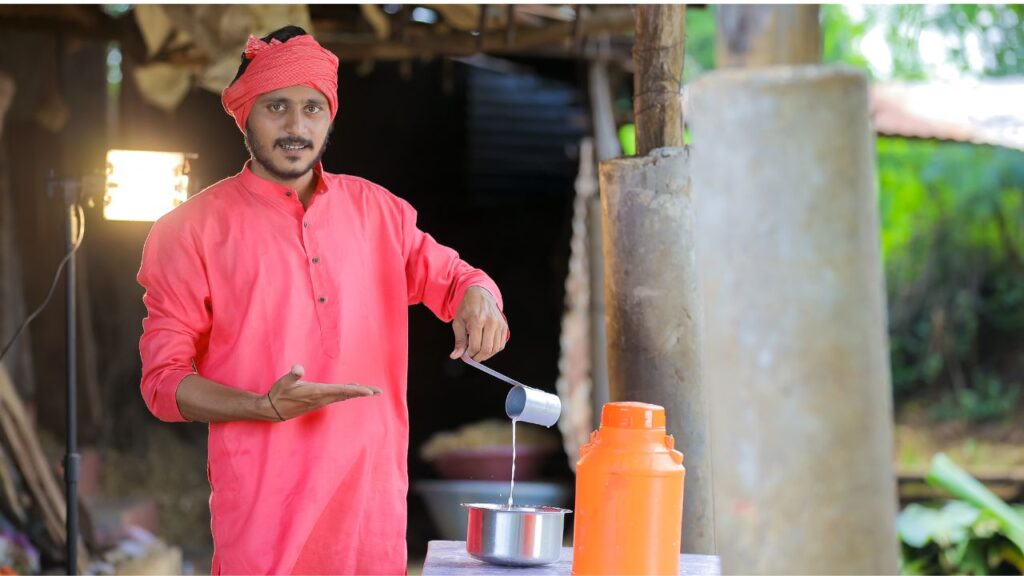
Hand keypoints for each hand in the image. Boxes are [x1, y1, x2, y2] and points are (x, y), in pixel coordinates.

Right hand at [267, 364, 381, 420]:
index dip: (355, 391)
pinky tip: (353, 390)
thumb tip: (298, 368)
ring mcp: (321, 401)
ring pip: (343, 396)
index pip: (341, 391)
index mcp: (317, 392)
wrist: (273, 410)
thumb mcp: (284, 383)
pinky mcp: (319, 401)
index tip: (369, 392)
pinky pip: (338, 397)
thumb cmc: (279, 394)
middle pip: (346, 395)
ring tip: (371, 391)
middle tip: (379, 391)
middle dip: (362, 393)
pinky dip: (347, 393)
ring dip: (357, 393)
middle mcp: (322, 398)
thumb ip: (292, 375)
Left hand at [450, 286, 507, 361]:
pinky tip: (486, 346)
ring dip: (487, 355)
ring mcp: (499, 324)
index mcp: (477, 320)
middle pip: (487, 349)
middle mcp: (490, 322)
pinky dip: (494, 350)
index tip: (466, 354)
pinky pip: (501, 345)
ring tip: (479, 351)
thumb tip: (455, 356)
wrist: (480, 295)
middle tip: (472, 356)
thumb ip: (459, 340)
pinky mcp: (504, 326)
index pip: (475, 346)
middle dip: (478, 357)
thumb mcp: (458, 322)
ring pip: (495, 349)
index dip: (470, 354)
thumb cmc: (467, 308)